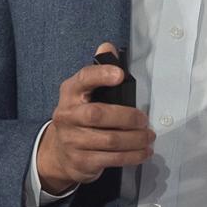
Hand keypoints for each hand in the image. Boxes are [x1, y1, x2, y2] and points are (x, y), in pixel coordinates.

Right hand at [34, 41, 156, 193]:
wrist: (58, 153)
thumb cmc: (79, 117)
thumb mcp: (84, 94)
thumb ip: (98, 72)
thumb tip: (107, 45)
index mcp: (70, 93)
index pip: (83, 80)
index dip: (100, 76)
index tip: (119, 75)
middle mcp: (67, 116)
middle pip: (98, 115)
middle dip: (127, 117)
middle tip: (145, 120)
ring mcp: (72, 140)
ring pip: (109, 140)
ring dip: (135, 140)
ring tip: (149, 137)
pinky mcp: (81, 161)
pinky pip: (112, 159)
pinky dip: (132, 156)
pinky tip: (143, 152)